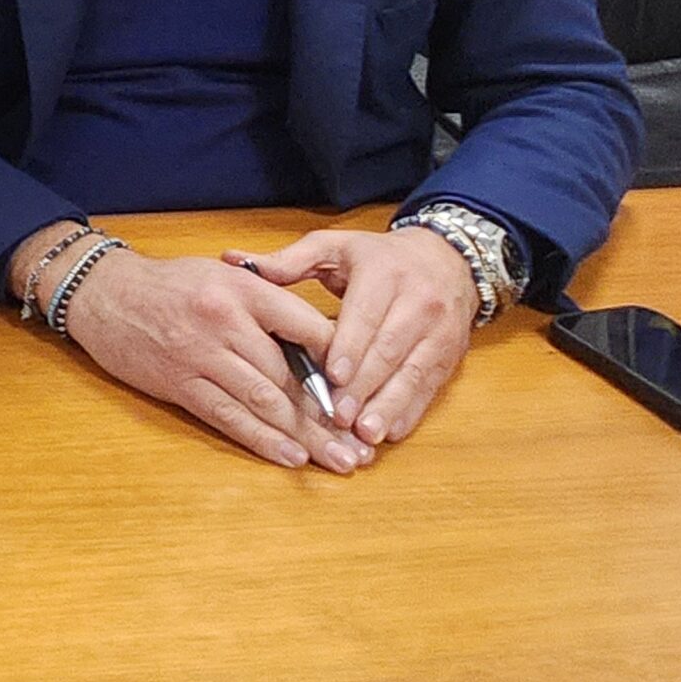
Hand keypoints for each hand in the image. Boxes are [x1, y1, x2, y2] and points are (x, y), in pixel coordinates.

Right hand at [62, 248, 373, 472]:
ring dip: (305, 436)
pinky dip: (261, 440)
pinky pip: (227, 417)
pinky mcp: (180, 384)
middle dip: (330, 415)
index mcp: (243, 289)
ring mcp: (201, 356)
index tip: (368, 391)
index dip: (341, 363)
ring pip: (264, 401)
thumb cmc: (170, 285)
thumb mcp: (224, 276)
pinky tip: (289, 456)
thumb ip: (268, 302)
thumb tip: (320, 342)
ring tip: (338, 460)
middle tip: (361, 445)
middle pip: (290, 375)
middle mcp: (225, 322)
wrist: (105, 294)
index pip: (306, 327)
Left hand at [230, 227, 477, 446]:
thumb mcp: (335, 248)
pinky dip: (408, 413)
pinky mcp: (449, 356)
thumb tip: (231, 261)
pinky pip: (430, 388)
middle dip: (363, 387)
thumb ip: (287, 261)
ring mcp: (438, 332)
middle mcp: (418, 303)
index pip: (366, 315)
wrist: (446, 260)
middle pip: (389, 350)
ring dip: (387, 407)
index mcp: (385, 274)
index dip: (350, 347)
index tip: (331, 376)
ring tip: (362, 434)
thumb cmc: (377, 258)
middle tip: (337, 416)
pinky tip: (387, 433)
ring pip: (413, 374)